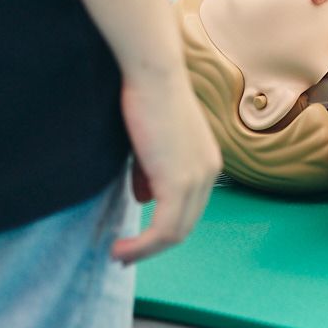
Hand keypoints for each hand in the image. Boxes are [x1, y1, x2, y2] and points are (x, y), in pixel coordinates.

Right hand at [113, 64, 219, 264]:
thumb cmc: (145, 96)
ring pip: (175, 233)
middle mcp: (210, 172)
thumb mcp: (150, 142)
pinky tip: (119, 249)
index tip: (134, 239)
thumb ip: (149, 172)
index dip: (162, 228)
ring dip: (144, 251)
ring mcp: (198, 178)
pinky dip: (142, 246)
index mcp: (207, 161)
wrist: (152, 73)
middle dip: (153, 245)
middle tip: (122, 255)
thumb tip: (143, 199)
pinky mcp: (180, 183)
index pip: (189, 207)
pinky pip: (164, 230)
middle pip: (185, 225)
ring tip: (117, 255)